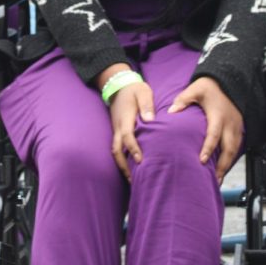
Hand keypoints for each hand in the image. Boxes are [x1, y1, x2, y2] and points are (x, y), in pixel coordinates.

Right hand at [99, 63, 152, 181]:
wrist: (118, 85)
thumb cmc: (134, 89)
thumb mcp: (143, 92)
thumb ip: (147, 105)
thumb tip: (150, 120)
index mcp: (125, 118)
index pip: (127, 136)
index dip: (133, 149)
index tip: (141, 160)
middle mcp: (118, 126)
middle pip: (116, 149)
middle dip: (124, 165)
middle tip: (133, 179)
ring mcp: (115, 129)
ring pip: (115, 151)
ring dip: (122, 164)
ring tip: (131, 179)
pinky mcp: (116, 131)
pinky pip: (116, 147)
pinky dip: (121, 158)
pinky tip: (129, 167)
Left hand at [167, 77, 242, 183]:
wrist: (228, 81)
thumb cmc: (210, 86)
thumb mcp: (195, 89)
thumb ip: (183, 100)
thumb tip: (171, 111)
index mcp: (218, 116)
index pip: (214, 135)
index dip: (209, 148)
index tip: (202, 160)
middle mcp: (230, 123)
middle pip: (229, 148)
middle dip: (223, 165)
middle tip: (215, 179)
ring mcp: (236, 127)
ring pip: (235, 150)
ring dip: (228, 165)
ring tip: (219, 179)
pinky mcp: (238, 128)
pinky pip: (237, 147)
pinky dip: (231, 158)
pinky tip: (224, 167)